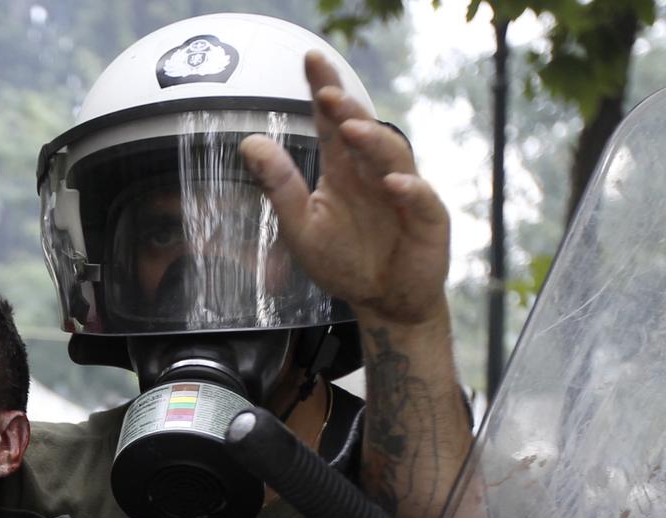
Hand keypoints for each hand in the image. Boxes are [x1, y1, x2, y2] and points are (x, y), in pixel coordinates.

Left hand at [240, 50, 449, 324]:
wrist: (383, 301)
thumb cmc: (343, 261)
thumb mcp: (301, 227)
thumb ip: (279, 186)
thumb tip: (249, 143)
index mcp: (343, 170)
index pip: (333, 122)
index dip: (325, 90)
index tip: (311, 59)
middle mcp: (374, 173)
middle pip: (364, 131)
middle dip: (348, 109)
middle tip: (327, 93)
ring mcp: (404, 193)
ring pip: (393, 157)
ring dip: (373, 141)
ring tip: (351, 129)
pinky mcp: (427, 221)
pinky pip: (422, 200)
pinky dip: (409, 190)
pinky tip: (393, 184)